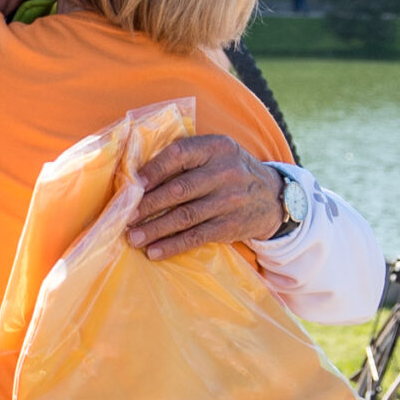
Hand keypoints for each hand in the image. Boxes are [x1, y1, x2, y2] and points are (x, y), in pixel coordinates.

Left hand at [128, 135, 285, 259]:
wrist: (274, 197)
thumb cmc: (231, 172)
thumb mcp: (217, 153)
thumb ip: (187, 157)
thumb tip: (138, 175)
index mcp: (216, 147)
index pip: (180, 154)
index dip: (154, 169)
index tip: (133, 183)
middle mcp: (225, 172)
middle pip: (179, 189)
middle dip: (148, 204)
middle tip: (126, 217)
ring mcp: (230, 200)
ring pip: (185, 216)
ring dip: (155, 229)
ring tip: (133, 238)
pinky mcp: (231, 225)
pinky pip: (197, 237)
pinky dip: (173, 245)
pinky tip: (154, 251)